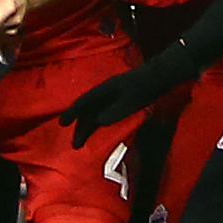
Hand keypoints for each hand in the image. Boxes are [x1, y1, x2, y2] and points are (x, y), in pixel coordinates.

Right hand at [59, 42, 195, 147]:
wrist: (160, 78)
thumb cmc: (145, 88)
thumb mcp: (130, 102)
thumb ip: (113, 112)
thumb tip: (97, 121)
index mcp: (104, 90)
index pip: (84, 102)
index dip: (72, 113)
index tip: (62, 124)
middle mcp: (105, 93)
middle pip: (88, 111)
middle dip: (80, 127)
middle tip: (75, 145)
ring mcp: (112, 97)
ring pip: (95, 113)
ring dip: (88, 128)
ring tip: (83, 143)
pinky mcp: (120, 101)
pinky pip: (103, 114)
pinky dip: (98, 124)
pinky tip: (98, 132)